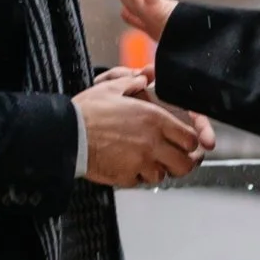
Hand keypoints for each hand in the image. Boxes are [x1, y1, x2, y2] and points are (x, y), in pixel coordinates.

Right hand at [73, 81, 212, 188]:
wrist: (67, 134)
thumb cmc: (88, 111)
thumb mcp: (112, 88)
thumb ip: (133, 82)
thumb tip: (143, 78)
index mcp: (154, 119)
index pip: (190, 139)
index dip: (191, 144)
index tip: (187, 145)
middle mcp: (152, 142)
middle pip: (184, 164)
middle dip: (183, 164)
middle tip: (176, 161)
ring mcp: (139, 162)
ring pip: (162, 176)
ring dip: (157, 170)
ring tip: (147, 163)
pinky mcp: (125, 176)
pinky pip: (139, 182)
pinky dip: (137, 177)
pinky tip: (128, 166)